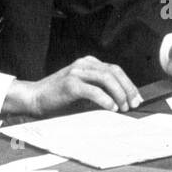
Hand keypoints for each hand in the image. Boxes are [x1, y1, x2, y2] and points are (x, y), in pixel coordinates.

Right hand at [7, 56, 141, 116]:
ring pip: (106, 78)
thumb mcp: (82, 91)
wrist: (34, 99)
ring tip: (124, 107)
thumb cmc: (59, 99)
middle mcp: (83, 64)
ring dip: (119, 94)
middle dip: (127, 88)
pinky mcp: (70, 84)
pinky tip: (111, 108)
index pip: (115, 70)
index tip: (136, 98)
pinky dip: (105, 100)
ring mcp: (76, 72)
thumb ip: (99, 90)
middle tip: (134, 104)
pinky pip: (93, 90)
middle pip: (114, 72)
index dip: (128, 84)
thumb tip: (122, 103)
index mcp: (88, 63)